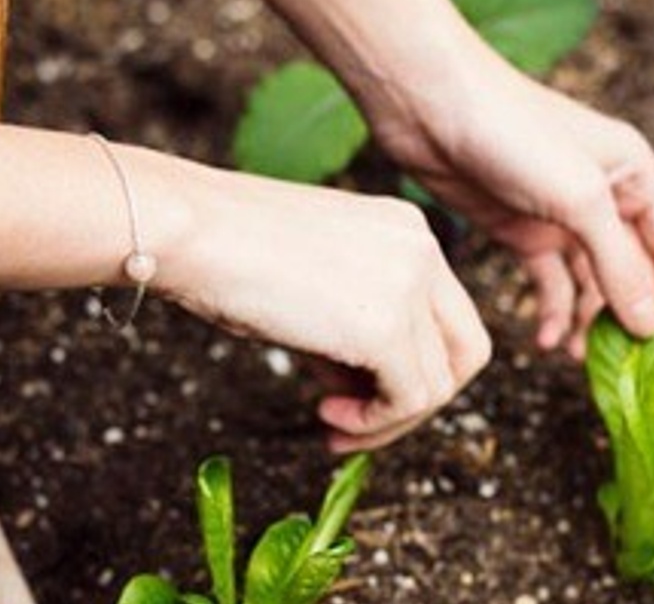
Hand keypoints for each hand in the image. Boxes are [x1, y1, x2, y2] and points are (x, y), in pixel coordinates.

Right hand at [153, 165, 490, 451]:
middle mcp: (423, 248)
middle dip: (416, 399)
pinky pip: (410, 399)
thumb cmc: (227, 251)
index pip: (443, 314)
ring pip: (438, 383)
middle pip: (463, 350)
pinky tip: (327, 418)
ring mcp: (411, 286)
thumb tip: (363, 392)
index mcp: (405, 228)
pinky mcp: (388, 327)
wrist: (191, 229)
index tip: (353, 391)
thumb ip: (350, 331)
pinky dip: (374, 425)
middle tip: (359, 420)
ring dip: (387, 420)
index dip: (408, 364)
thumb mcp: (310, 287)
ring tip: (331, 422)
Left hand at [372, 55, 653, 357]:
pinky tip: (544, 340)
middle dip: (632, 318)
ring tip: (580, 361)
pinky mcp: (517, 228)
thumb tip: (649, 324)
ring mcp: (558, 214)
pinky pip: (547, 281)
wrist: (427, 106)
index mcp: (635, 175)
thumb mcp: (578, 198)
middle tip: (626, 371)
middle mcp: (603, 196)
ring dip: (588, 322)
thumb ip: (618, 262)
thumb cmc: (510, 131)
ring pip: (589, 282)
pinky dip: (550, 311)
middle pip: (634, 270)